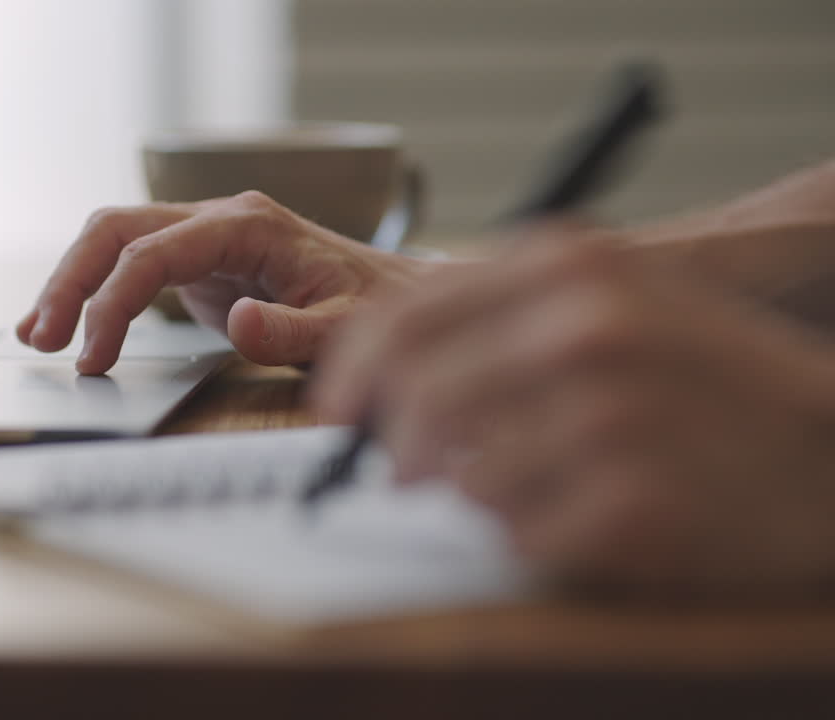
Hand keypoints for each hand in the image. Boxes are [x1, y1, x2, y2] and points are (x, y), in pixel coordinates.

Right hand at [16, 191, 423, 373]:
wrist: (393, 295)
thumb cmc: (372, 309)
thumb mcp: (345, 328)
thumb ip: (293, 331)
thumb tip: (238, 323)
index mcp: (247, 225)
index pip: (154, 251)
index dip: (113, 303)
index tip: (93, 358)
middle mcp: (216, 217)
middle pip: (115, 228)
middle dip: (70, 281)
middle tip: (41, 340)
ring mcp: (203, 234)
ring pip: (114, 238)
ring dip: (71, 280)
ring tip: (36, 334)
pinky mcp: (198, 260)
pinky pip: (131, 261)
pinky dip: (95, 288)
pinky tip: (70, 323)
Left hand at [313, 233, 834, 593]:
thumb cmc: (710, 374)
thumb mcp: (614, 299)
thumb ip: (499, 319)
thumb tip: (378, 377)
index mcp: (567, 264)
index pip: (401, 321)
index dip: (352, 377)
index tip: (338, 414)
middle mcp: (581, 329)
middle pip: (413, 401)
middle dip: (393, 448)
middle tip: (398, 471)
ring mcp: (608, 416)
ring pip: (461, 478)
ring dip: (476, 494)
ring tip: (534, 483)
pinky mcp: (632, 503)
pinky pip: (518, 534)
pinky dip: (530, 535)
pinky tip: (581, 514)